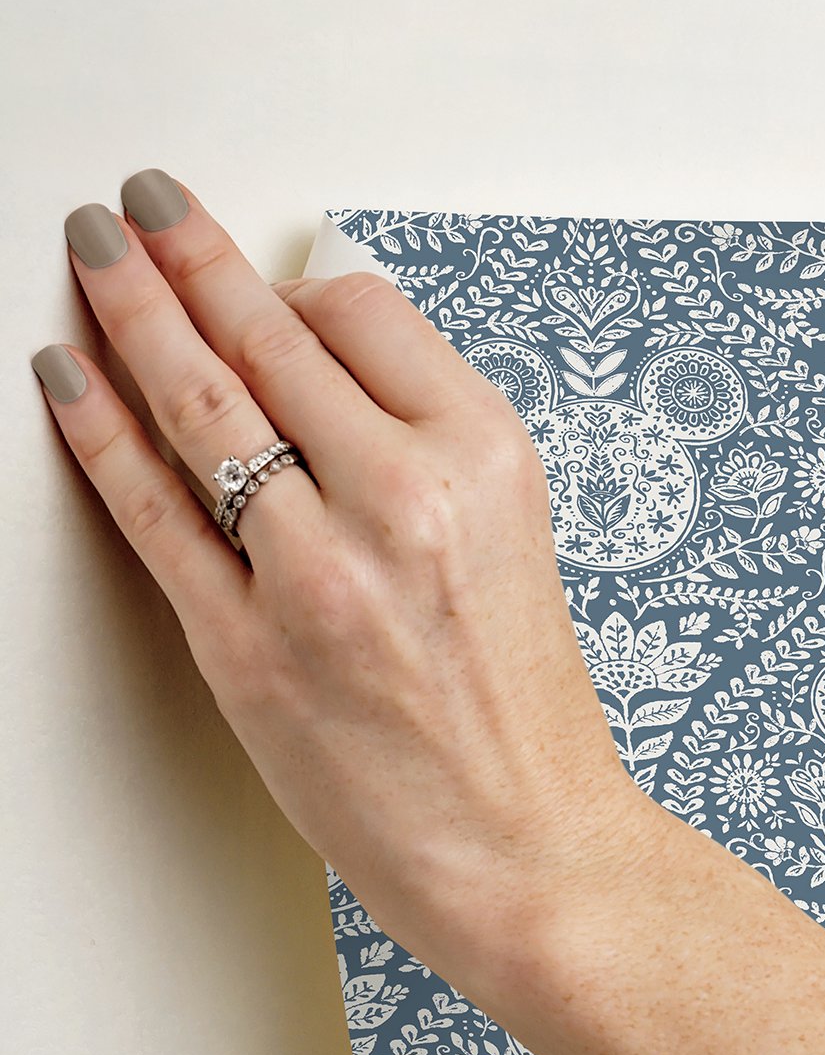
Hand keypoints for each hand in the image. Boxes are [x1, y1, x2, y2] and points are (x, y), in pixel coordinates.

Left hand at [32, 174, 641, 993]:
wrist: (528, 848)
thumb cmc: (523, 712)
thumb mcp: (513, 539)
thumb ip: (424, 443)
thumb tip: (327, 353)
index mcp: (485, 461)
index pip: (361, 313)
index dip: (290, 282)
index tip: (254, 269)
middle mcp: (406, 500)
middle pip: (267, 338)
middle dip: (186, 255)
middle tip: (138, 205)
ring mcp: (320, 574)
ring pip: (198, 404)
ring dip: (127, 310)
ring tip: (91, 253)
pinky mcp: (248, 648)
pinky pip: (153, 511)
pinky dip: (97, 430)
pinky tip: (67, 375)